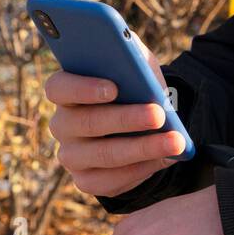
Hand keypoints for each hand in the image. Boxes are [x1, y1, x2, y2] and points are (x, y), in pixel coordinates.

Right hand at [44, 34, 186, 198]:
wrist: (145, 122)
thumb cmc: (135, 86)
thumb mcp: (135, 62)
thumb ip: (130, 53)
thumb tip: (132, 55)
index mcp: (64, 91)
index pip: (58, 87)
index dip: (82, 88)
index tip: (113, 88)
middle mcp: (62, 124)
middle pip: (86, 123)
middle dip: (126, 119)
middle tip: (158, 115)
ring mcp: (71, 155)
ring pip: (103, 155)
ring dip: (143, 148)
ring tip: (175, 141)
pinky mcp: (85, 180)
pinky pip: (110, 181)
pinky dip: (142, 170)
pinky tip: (166, 159)